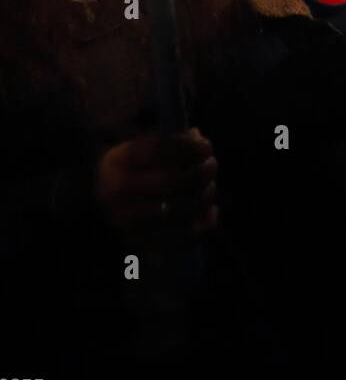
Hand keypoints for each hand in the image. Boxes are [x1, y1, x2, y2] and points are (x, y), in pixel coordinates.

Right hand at [94, 128, 217, 237]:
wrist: (98, 201)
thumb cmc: (130, 168)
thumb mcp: (139, 147)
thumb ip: (170, 140)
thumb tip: (198, 139)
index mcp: (119, 160)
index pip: (158, 149)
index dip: (188, 147)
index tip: (206, 146)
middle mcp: (119, 190)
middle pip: (171, 182)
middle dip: (200, 173)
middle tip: (212, 165)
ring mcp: (128, 219)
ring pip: (177, 211)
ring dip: (203, 197)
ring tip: (210, 186)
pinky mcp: (139, 241)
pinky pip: (178, 237)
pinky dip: (201, 225)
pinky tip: (210, 211)